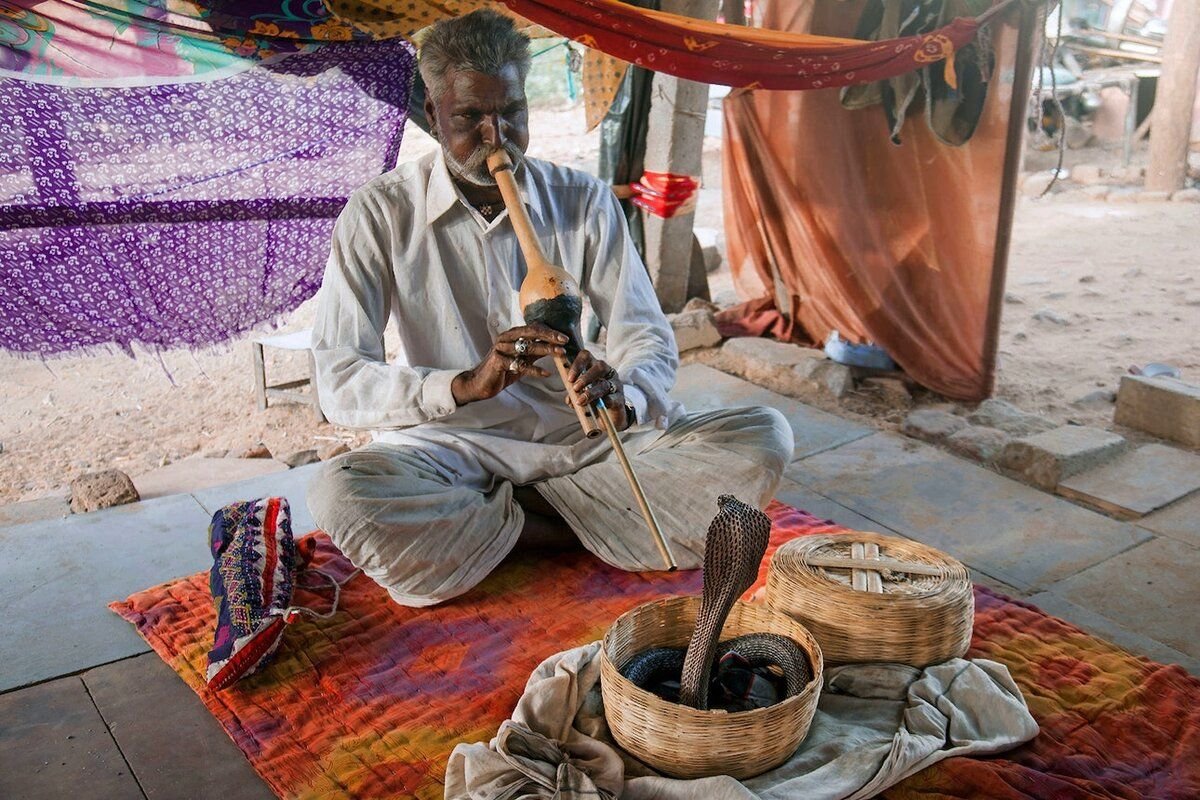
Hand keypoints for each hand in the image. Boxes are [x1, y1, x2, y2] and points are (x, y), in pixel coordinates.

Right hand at [452, 324, 567, 405]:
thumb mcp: (521, 360)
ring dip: (546, 350)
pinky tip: (546, 373)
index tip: (565, 338)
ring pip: (527, 347)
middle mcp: (506, 338)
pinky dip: (535, 369)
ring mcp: (501, 349)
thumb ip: (534, 352)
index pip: (533, 328)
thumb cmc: (501, 370)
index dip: (550, 331)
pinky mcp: (498, 362)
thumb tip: (554, 347)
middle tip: (565, 341)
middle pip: (531, 333)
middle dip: (550, 336)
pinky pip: (520, 364)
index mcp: (511, 335)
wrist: (479, 383)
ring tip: (561, 354)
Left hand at [567, 350, 630, 430]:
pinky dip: (605, 401)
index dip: (577, 365)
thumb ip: (574, 394)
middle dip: (585, 377)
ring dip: (591, 392)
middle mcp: (607, 372)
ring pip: (605, 384)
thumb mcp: (581, 395)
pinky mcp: (620, 398)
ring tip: (581, 401)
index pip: (586, 357)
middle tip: (575, 388)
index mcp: (594, 367)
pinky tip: (600, 406)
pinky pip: (613, 398)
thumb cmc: (594, 400)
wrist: (611, 416)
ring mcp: (616, 384)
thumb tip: (569, 399)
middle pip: (599, 366)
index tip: (570, 379)